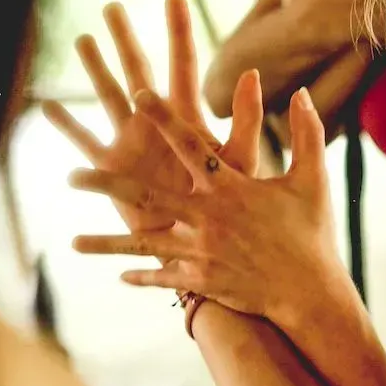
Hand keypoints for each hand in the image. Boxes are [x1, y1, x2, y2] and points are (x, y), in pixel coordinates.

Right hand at [43, 0, 227, 236]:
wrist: (202, 244)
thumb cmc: (229, 206)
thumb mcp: (241, 161)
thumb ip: (246, 120)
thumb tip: (253, 73)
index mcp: (187, 117)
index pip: (182, 65)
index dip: (178, 32)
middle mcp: (155, 123)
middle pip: (136, 71)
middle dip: (125, 39)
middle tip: (113, 6)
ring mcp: (130, 142)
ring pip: (107, 96)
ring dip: (94, 69)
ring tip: (83, 39)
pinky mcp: (112, 169)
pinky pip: (84, 142)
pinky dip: (66, 126)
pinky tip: (47, 105)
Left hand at [70, 76, 343, 329]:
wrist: (310, 292)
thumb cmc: (312, 233)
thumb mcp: (313, 179)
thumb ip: (307, 133)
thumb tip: (300, 92)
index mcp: (232, 188)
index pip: (191, 145)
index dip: (165, 118)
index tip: (138, 95)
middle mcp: (209, 218)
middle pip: (148, 197)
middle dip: (108, 186)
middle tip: (73, 176)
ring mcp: (202, 252)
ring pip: (144, 246)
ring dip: (107, 243)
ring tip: (73, 242)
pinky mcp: (203, 280)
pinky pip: (165, 278)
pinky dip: (142, 277)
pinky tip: (119, 275)